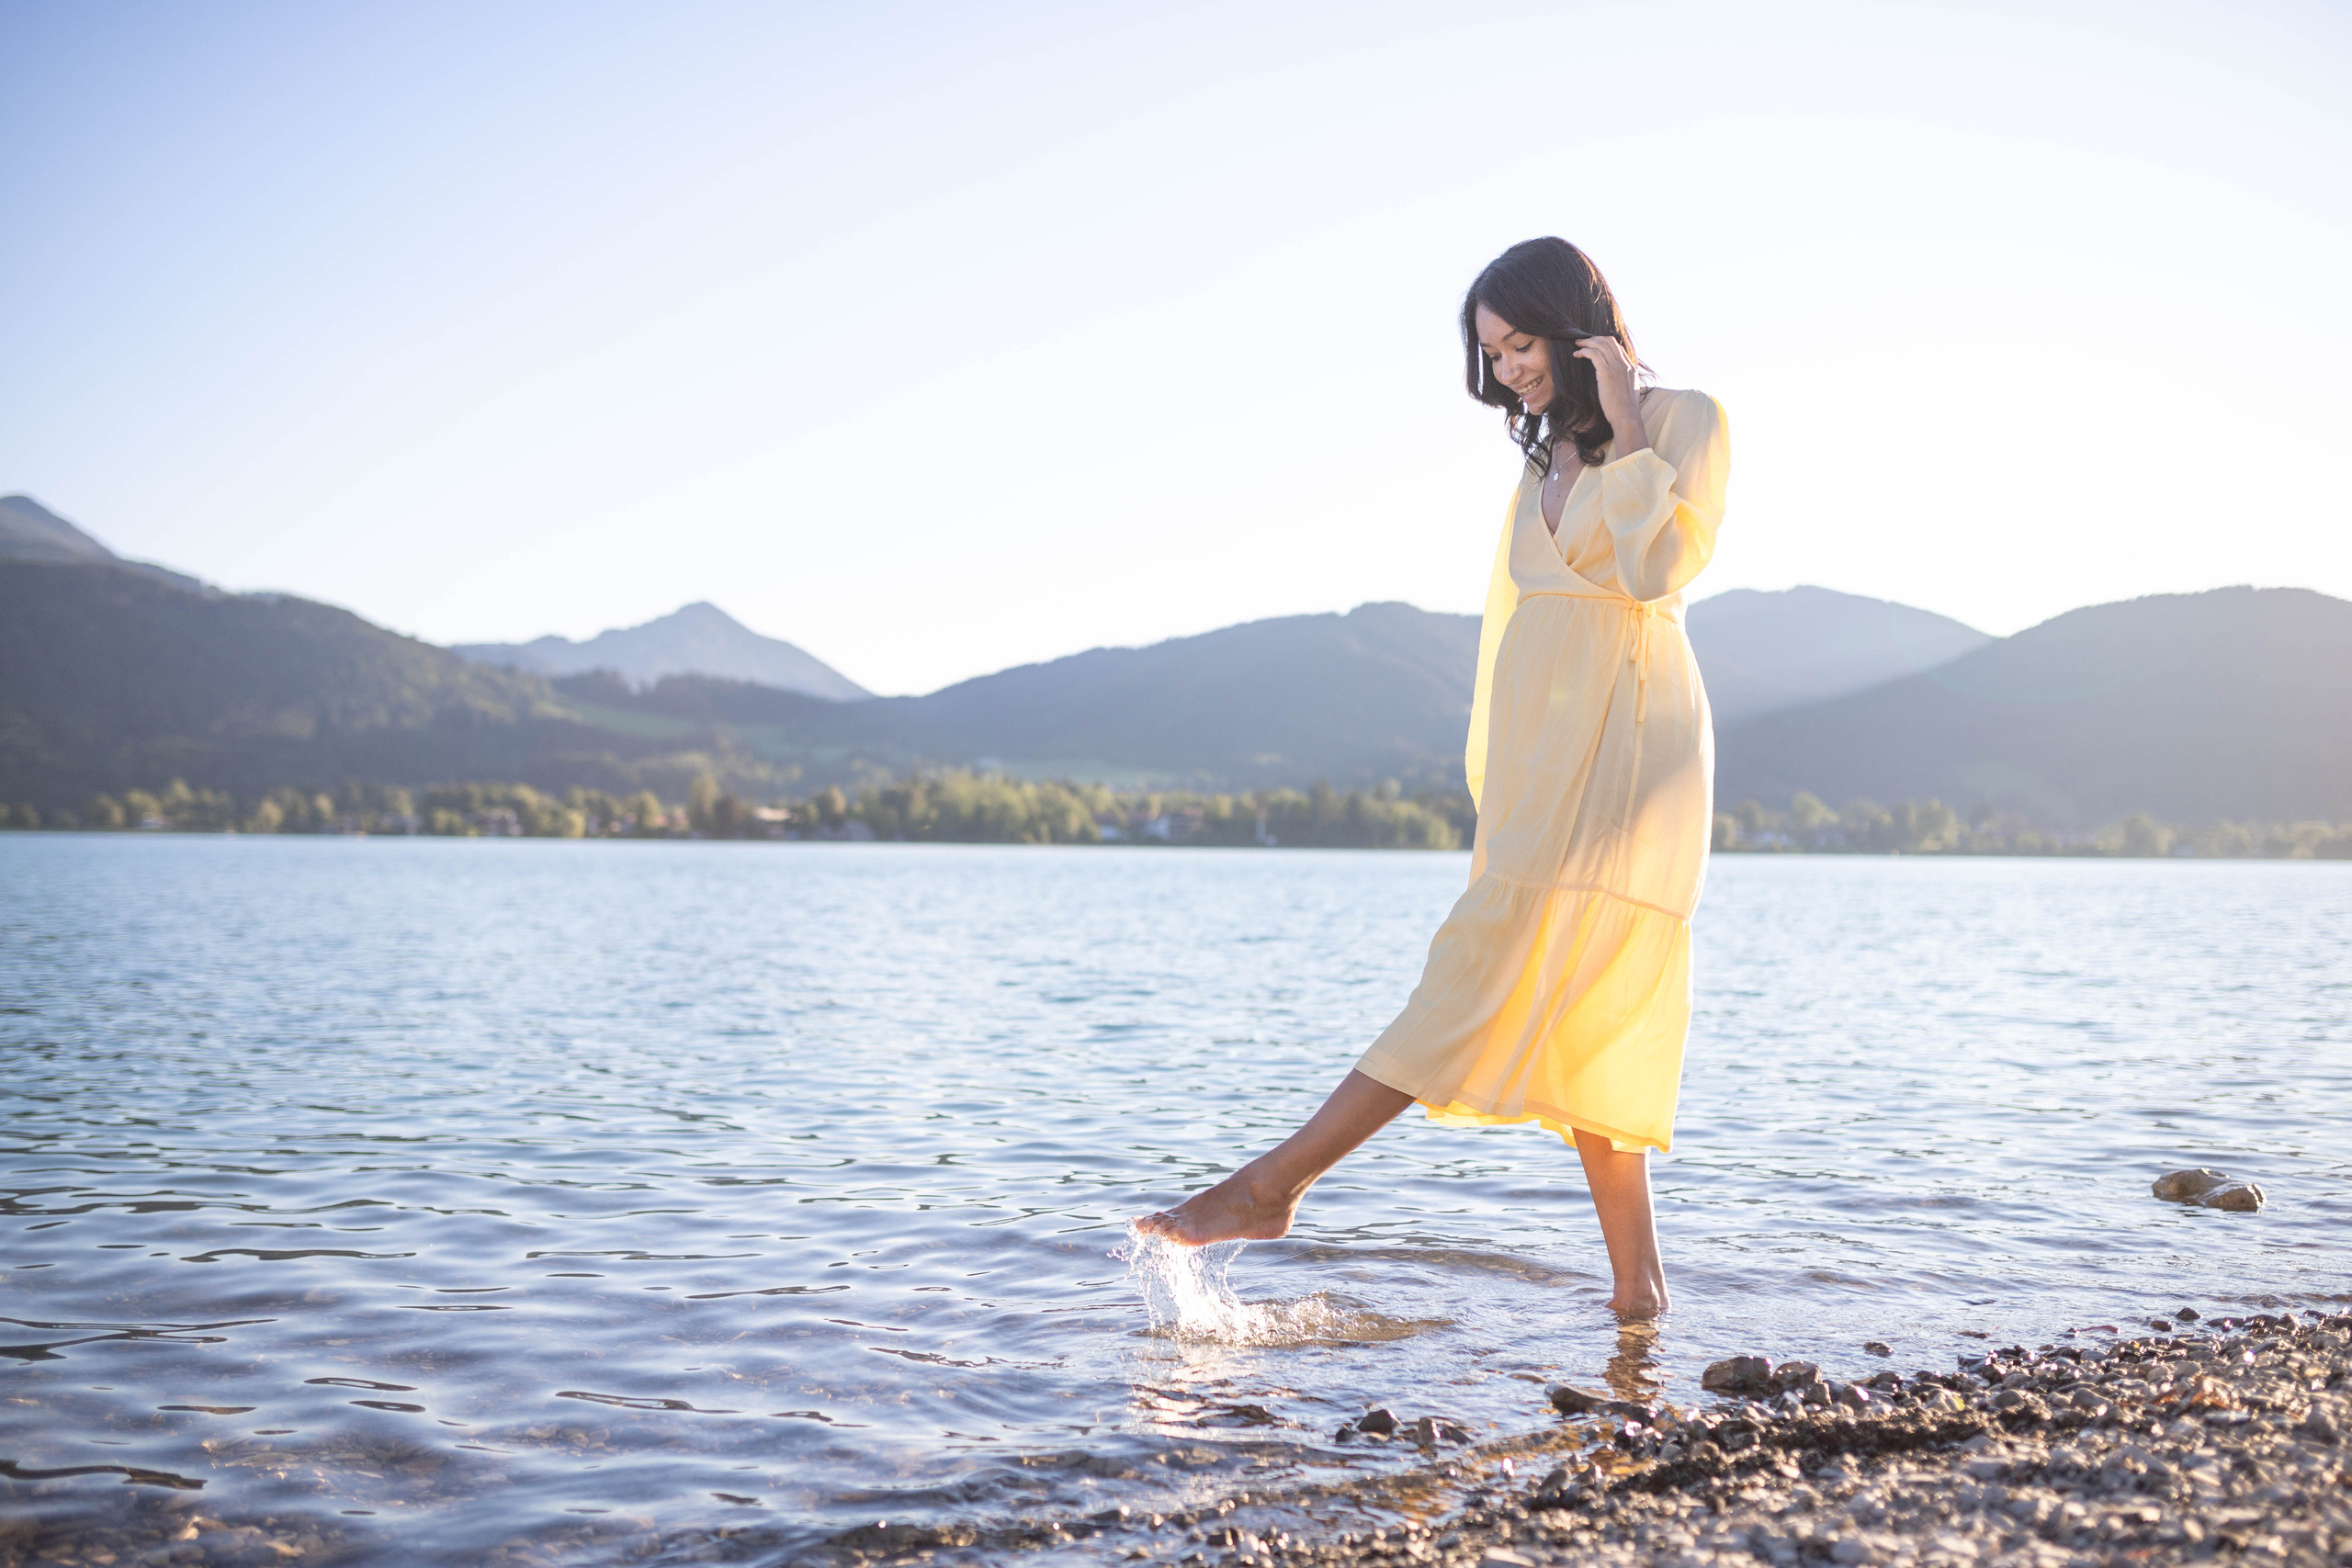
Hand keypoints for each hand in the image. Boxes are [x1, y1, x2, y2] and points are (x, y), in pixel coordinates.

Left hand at [1572, 335, 1647, 456]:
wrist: (1626, 416)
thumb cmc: (1625, 408)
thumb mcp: (1628, 389)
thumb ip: (1623, 379)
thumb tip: (1615, 378)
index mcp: (1631, 367)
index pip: (1617, 346)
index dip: (1603, 342)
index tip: (1593, 344)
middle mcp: (1625, 364)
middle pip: (1609, 341)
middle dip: (1594, 338)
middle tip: (1582, 341)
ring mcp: (1617, 367)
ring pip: (1601, 345)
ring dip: (1587, 343)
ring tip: (1577, 345)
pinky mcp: (1607, 373)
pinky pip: (1594, 354)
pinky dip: (1584, 351)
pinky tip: (1577, 354)